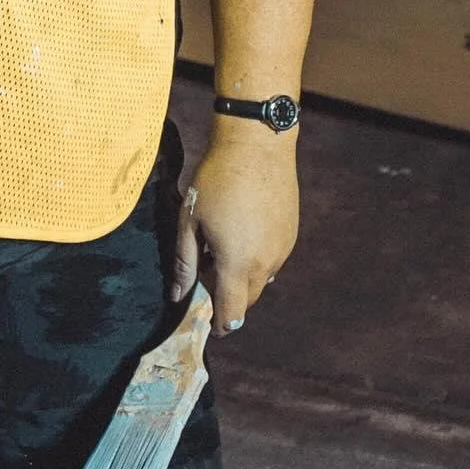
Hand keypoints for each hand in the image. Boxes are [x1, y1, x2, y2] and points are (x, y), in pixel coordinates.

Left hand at [174, 123, 298, 336]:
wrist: (257, 145)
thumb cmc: (217, 179)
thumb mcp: (191, 219)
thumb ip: (185, 261)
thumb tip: (178, 295)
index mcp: (237, 265)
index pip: (231, 314)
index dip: (220, 324)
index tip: (208, 321)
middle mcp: (265, 264)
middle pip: (248, 300)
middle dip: (229, 298)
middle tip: (207, 272)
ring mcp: (282, 249)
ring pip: (262, 280)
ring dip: (244, 277)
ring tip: (223, 247)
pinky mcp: (291, 234)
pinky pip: (274, 259)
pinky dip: (258, 258)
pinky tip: (243, 231)